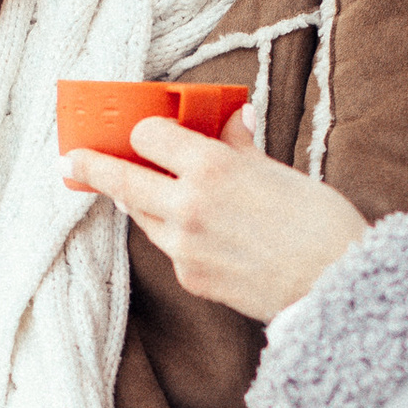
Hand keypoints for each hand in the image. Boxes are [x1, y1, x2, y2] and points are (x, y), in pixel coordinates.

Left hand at [63, 109, 368, 319]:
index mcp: (212, 168)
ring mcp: (184, 247)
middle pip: (120, 179)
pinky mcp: (190, 279)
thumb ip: (240, 147)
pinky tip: (205, 234)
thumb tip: (229, 121)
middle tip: (70, 160)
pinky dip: (177, 235)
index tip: (142, 131)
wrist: (337, 287)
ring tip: (144, 192)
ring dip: (141, 202)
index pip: (148, 136)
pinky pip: (169, 248)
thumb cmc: (320, 223)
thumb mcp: (280, 171)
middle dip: (90, 166)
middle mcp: (187, 206)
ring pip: (142, 216)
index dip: (146, 130)